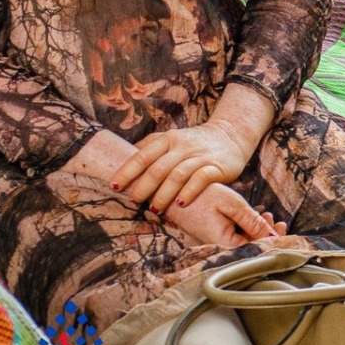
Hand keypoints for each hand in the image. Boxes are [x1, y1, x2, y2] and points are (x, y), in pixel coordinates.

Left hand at [114, 122, 254, 214]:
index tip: (114, 187)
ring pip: (177, 176)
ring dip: (163, 195)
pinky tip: (181, 203)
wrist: (231, 135)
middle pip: (158, 169)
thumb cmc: (195, 142)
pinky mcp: (216, 167)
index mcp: (168, 139)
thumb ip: (150, 146)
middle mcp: (182, 146)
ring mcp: (200, 156)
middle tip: (133, 201)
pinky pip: (201, 179)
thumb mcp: (172, 138)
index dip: (126, 172)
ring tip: (154, 209)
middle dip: (143, 187)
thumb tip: (122, 158)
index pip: (143, 156)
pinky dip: (189, 192)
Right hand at [165, 183, 286, 247]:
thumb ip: (251, 221)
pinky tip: (254, 217)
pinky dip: (247, 228)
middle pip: (250, 248)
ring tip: (266, 214)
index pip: (255, 249)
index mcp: (224, 243)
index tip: (281, 226)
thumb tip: (272, 234)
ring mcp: (215, 243)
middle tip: (279, 221)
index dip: (272, 240)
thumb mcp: (231, 203)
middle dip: (268, 235)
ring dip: (258, 230)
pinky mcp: (213, 237)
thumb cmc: (199, 195)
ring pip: (244, 242)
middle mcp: (219, 248)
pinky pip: (235, 237)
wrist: (172, 192)